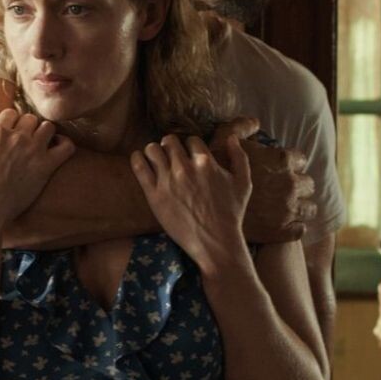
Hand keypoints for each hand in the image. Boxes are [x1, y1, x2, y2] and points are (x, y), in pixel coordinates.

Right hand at [0, 109, 74, 226]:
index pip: (11, 113)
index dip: (10, 121)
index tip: (10, 131)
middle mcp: (18, 137)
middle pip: (30, 118)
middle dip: (27, 126)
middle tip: (25, 138)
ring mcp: (34, 150)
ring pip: (48, 127)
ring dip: (44, 132)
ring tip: (40, 143)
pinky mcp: (46, 166)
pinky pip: (66, 146)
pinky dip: (64, 143)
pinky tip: (57, 148)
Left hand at [130, 134, 250, 273]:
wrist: (215, 242)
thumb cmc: (231, 214)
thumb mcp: (244, 184)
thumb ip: (240, 157)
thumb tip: (232, 137)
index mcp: (205, 162)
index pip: (191, 140)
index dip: (190, 146)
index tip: (189, 155)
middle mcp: (185, 167)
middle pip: (169, 141)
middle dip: (170, 146)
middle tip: (170, 156)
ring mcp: (168, 180)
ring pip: (152, 149)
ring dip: (154, 151)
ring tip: (156, 159)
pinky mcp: (154, 194)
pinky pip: (139, 167)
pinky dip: (137, 158)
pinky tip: (139, 159)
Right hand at [209, 117, 315, 243]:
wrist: (206, 212)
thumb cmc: (213, 174)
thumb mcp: (220, 141)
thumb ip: (239, 127)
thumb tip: (255, 122)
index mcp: (280, 161)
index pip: (301, 159)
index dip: (291, 163)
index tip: (281, 168)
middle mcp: (290, 184)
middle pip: (309, 184)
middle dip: (298, 185)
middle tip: (283, 189)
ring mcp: (289, 210)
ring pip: (309, 208)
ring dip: (300, 207)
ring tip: (286, 209)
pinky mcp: (283, 232)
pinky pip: (300, 230)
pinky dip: (293, 228)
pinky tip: (282, 226)